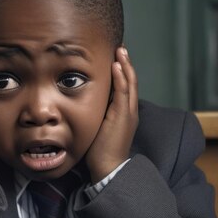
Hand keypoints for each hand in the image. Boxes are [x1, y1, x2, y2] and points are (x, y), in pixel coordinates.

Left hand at [86, 47, 138, 183]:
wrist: (108, 168)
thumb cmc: (101, 151)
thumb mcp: (99, 127)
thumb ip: (97, 114)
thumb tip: (85, 103)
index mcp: (124, 113)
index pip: (125, 88)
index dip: (122, 72)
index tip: (116, 59)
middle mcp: (130, 111)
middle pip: (131, 82)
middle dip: (126, 64)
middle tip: (120, 49)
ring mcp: (129, 113)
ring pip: (130, 84)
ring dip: (125, 66)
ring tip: (120, 51)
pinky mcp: (124, 116)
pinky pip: (124, 93)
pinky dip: (121, 78)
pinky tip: (117, 66)